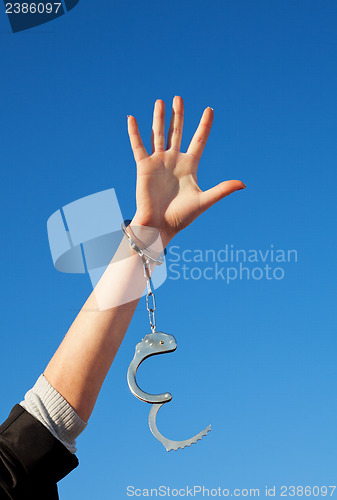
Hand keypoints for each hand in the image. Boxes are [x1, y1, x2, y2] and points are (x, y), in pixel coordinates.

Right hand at [128, 96, 244, 245]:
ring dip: (159, 118)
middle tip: (178, 98)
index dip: (204, 125)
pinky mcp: (144, 166)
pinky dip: (134, 133)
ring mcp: (158, 162)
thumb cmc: (182, 217)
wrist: (159, 226)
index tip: (210, 109)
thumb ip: (222, 189)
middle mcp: (174, 160)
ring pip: (158, 135)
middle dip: (178, 115)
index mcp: (190, 166)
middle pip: (177, 132)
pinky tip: (132, 118)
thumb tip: (243, 184)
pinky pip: (138, 146)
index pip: (199, 140)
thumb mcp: (204, 200)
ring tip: (161, 101)